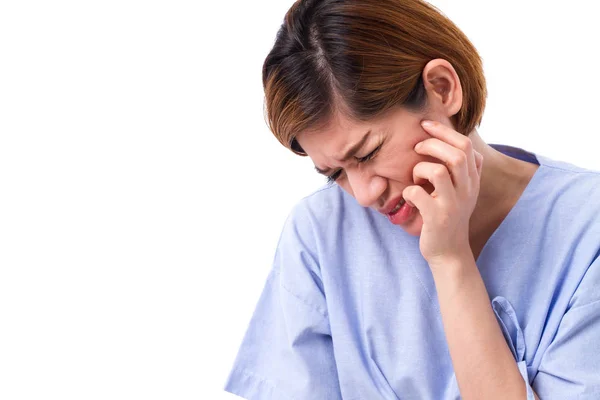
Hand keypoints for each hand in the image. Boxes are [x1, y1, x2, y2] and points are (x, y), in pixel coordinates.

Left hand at [403, 120, 482, 267]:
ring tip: (415, 177)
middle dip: (432, 144)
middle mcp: (467, 190)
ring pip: (438, 172)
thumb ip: (463, 168)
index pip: (465, 145)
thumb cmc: (449, 216)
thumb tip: (452, 139)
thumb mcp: (463, 191)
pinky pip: (418, 194)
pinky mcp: (437, 219)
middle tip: (417, 148)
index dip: (444, 131)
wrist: (449, 252)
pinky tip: (410, 197)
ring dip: (420, 169)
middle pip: (456, 154)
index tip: (425, 125)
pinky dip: (409, 191)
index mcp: (473, 180)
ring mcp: (453, 205)